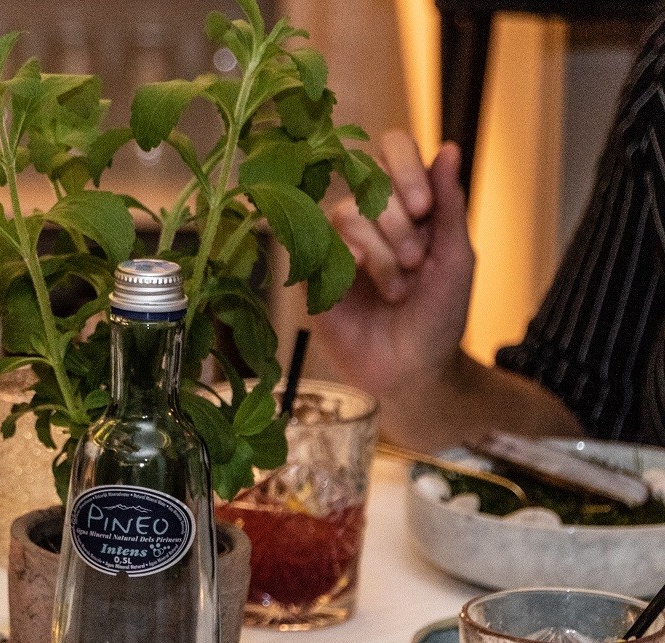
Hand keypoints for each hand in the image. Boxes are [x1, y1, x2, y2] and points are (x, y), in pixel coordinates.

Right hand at [315, 130, 474, 401]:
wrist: (413, 368)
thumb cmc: (438, 315)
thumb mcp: (456, 257)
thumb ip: (449, 204)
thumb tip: (450, 148)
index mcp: (403, 203)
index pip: (391, 149)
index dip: (404, 168)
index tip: (423, 209)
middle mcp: (367, 215)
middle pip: (368, 180)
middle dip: (398, 223)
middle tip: (415, 263)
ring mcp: (336, 241)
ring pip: (346, 213)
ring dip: (381, 252)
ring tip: (397, 289)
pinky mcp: (312, 270)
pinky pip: (319, 243)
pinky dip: (350, 261)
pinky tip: (363, 286)